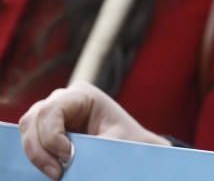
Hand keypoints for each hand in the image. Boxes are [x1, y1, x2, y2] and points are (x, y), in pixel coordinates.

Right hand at [18, 82, 170, 179]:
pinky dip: (37, 154)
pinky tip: (52, 167)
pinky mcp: (49, 127)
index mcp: (83, 94)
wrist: (133, 145)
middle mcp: (64, 98)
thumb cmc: (127, 141)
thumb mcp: (111, 143)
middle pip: (33, 119)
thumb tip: (68, 160)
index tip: (68, 157)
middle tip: (57, 173)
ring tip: (56, 173)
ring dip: (36, 153)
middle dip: (39, 149)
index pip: (51, 109)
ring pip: (28, 129)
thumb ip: (88, 149)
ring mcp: (54, 111)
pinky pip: (31, 139)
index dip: (51, 136)